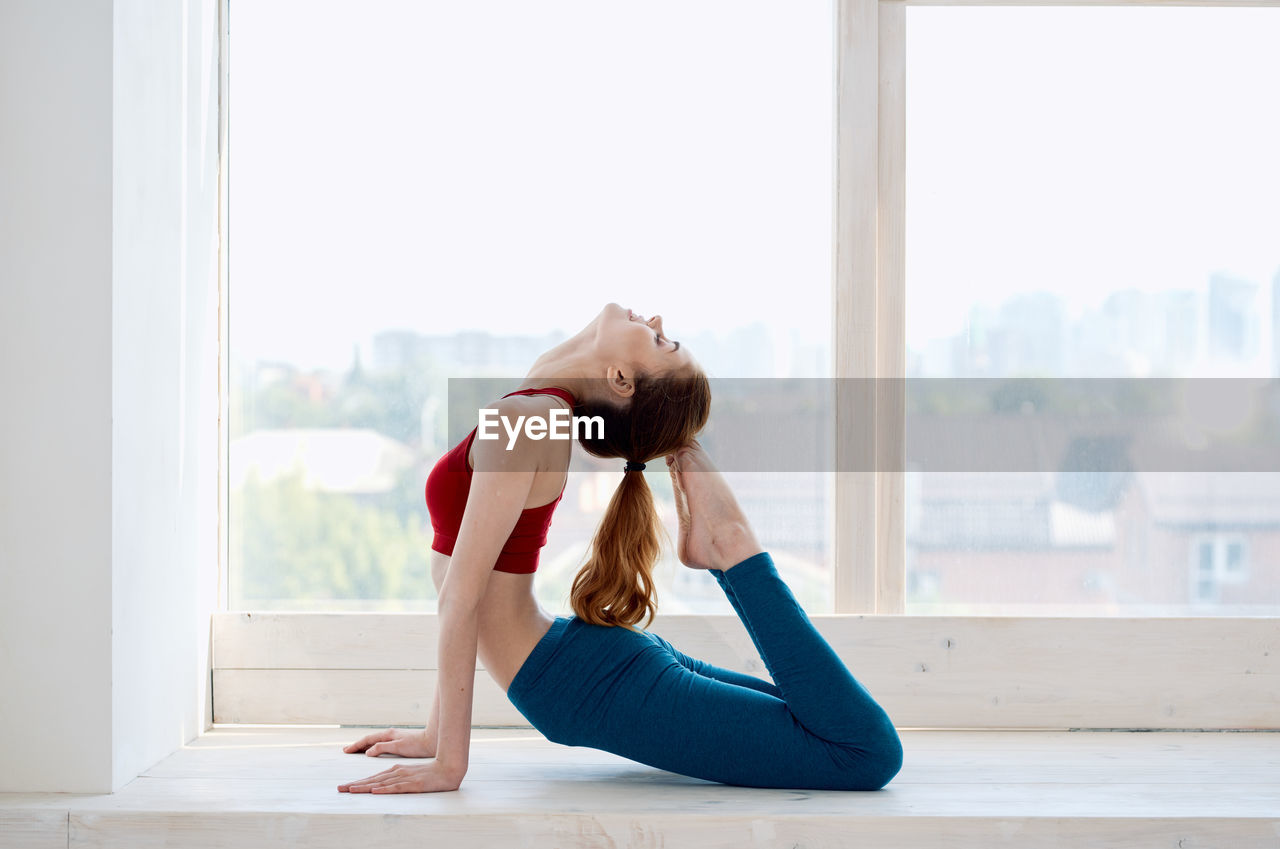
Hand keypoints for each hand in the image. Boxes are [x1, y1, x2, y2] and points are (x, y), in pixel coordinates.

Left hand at [338, 760, 463, 793]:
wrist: (448, 769)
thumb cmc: (430, 774)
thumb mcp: (410, 776)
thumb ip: (397, 779)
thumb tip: (383, 786)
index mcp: (396, 770)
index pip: (373, 778)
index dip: (358, 782)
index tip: (345, 787)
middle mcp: (397, 772)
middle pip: (372, 780)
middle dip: (355, 784)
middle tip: (340, 788)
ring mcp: (404, 778)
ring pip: (380, 783)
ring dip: (364, 786)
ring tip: (350, 790)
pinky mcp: (413, 784)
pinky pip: (396, 787)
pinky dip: (384, 789)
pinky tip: (375, 791)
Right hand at [342, 727, 435, 758]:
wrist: (433, 741)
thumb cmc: (418, 744)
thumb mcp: (398, 746)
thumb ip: (382, 747)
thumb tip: (367, 752)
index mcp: (388, 735)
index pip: (367, 739)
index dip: (356, 746)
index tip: (346, 750)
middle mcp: (390, 735)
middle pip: (369, 740)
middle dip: (358, 745)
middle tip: (346, 750)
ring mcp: (394, 738)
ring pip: (375, 742)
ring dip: (365, 746)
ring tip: (356, 751)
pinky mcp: (399, 742)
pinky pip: (381, 744)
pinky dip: (373, 748)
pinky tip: (374, 752)